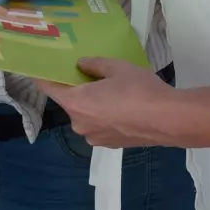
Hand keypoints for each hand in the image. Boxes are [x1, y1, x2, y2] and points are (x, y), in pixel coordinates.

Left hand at [39, 59, 182, 147]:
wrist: (169, 119)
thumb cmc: (139, 90)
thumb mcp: (117, 67)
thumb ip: (94, 64)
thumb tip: (81, 64)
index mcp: (75, 104)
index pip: (48, 88)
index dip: (42, 76)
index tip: (39, 68)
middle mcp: (79, 124)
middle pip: (69, 103)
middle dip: (77, 90)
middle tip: (91, 76)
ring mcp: (93, 137)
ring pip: (86, 116)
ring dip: (92, 105)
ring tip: (113, 93)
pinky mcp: (109, 144)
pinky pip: (99, 126)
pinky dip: (105, 117)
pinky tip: (123, 108)